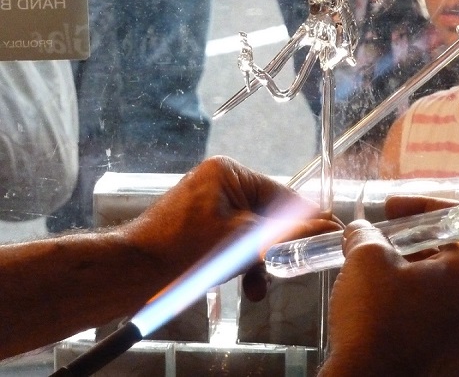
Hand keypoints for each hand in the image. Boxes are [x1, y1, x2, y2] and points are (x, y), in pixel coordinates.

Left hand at [121, 156, 338, 282]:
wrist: (129, 275)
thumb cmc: (180, 251)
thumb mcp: (245, 242)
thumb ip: (290, 234)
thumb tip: (328, 227)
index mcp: (229, 172)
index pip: (282, 195)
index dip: (303, 223)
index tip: (323, 240)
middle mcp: (218, 181)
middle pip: (267, 216)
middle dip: (274, 248)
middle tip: (283, 270)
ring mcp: (207, 203)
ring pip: (250, 233)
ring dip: (257, 261)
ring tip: (255, 286)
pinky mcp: (197, 225)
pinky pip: (232, 240)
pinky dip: (239, 262)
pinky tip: (241, 283)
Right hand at [322, 196, 458, 376]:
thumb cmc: (374, 319)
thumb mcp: (365, 259)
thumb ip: (367, 234)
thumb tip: (362, 232)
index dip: (422, 207)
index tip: (391, 210)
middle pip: (454, 260)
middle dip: (416, 247)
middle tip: (383, 246)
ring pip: (448, 297)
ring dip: (417, 282)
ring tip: (380, 283)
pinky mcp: (458, 369)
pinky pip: (442, 330)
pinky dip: (419, 316)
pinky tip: (388, 319)